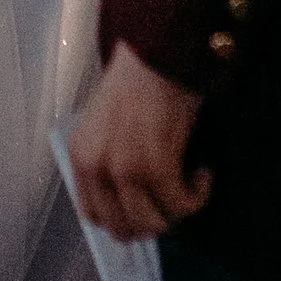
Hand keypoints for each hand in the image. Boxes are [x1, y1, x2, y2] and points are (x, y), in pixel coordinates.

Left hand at [66, 43, 210, 240]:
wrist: (157, 53)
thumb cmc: (137, 82)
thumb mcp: (105, 125)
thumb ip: (108, 161)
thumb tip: (130, 199)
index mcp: (80, 157)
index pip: (93, 215)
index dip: (122, 219)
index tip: (144, 208)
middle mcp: (97, 168)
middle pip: (123, 227)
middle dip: (152, 220)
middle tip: (171, 199)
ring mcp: (124, 170)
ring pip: (154, 222)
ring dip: (176, 210)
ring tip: (187, 183)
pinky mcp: (157, 168)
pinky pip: (181, 204)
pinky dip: (196, 196)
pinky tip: (200, 174)